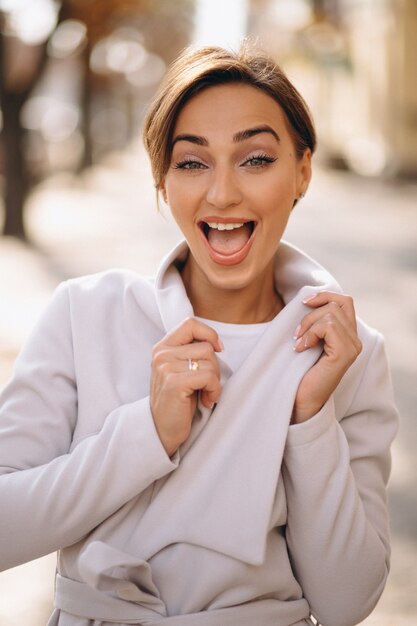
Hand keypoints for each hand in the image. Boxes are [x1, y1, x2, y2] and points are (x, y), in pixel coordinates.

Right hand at [150, 318, 222, 455]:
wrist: (160, 431)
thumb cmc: (177, 401)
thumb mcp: (180, 370)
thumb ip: (191, 353)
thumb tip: (217, 343)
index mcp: (162, 348)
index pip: (190, 324)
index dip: (209, 334)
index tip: (218, 349)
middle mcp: (161, 354)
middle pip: (206, 346)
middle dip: (214, 367)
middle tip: (206, 386)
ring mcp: (166, 367)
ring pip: (210, 361)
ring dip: (215, 381)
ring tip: (205, 394)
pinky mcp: (174, 382)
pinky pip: (209, 376)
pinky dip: (214, 391)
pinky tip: (206, 401)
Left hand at [292, 292, 361, 422]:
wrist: (301, 399)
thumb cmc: (301, 371)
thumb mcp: (310, 339)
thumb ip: (316, 322)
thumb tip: (307, 299)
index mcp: (348, 334)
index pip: (345, 300)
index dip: (325, 295)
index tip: (304, 302)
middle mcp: (355, 340)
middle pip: (336, 305)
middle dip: (311, 313)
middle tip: (297, 333)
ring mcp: (352, 347)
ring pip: (331, 314)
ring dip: (308, 325)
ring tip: (299, 342)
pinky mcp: (344, 354)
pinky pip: (328, 328)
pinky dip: (310, 334)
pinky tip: (301, 348)